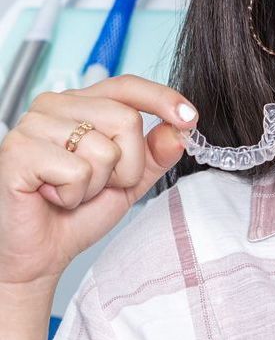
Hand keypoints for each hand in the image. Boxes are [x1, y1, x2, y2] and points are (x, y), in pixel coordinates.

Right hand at [0, 75, 197, 287]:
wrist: (39, 253)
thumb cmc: (77, 212)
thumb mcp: (131, 179)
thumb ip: (156, 152)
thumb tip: (180, 129)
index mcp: (81, 103)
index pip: (127, 86)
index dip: (162, 98)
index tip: (190, 118)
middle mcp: (55, 105)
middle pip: (126, 119)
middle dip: (127, 164)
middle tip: (99, 184)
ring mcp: (33, 125)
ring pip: (104, 148)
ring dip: (98, 183)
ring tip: (72, 191)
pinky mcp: (18, 151)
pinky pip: (77, 170)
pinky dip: (73, 194)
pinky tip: (52, 196)